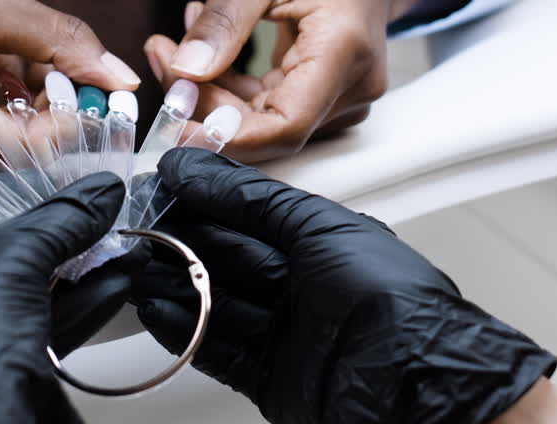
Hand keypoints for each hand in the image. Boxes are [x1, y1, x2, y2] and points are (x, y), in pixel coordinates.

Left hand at [0, 173, 134, 423]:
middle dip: (38, 238)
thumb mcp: (17, 257)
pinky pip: (10, 332)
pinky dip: (58, 310)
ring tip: (108, 249)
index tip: (40, 187)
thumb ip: (60, 218)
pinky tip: (108, 288)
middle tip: (76, 219)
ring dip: (60, 274)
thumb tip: (97, 192)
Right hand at [132, 149, 556, 423]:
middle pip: (229, 257)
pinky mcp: (274, 380)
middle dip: (183, 240)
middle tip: (138, 226)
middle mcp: (306, 286)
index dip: (205, 197)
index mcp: (324, 242)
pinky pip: (219, 350)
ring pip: (217, 303)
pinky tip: (157, 310)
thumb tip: (195, 165)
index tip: (161, 184)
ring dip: (176, 285)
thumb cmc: (392, 301)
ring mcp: (289, 334)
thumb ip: (252, 199)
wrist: (420, 390)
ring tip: (135, 267)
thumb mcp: (319, 229)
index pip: (249, 211)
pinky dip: (186, 331)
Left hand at [144, 0, 444, 160]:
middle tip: (162, 57)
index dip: (224, 135)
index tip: (171, 119)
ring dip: (214, 95)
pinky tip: (210, 53)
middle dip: (205, 104)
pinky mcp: (330, 99)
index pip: (284, 126)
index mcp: (344, 49)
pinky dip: (232, 89)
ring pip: (264, 124)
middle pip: (268, 128)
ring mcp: (346, 97)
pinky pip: (271, 111)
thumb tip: (184, 72)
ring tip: (176, 44)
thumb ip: (222, 20)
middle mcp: (354, 85)